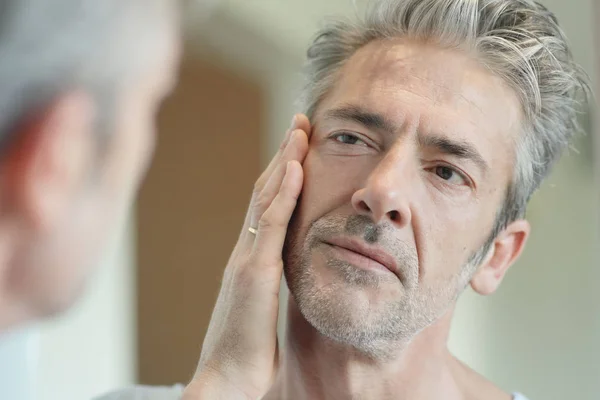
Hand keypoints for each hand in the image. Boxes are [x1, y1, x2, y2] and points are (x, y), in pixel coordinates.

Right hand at [183, 115, 311, 399]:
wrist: (226, 378)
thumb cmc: (246, 351)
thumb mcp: (260, 309)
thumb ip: (268, 285)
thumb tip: (280, 276)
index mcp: (250, 258)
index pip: (266, 206)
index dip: (282, 174)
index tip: (297, 148)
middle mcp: (245, 250)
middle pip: (264, 191)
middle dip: (284, 154)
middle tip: (300, 123)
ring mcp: (247, 257)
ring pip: (267, 197)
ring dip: (285, 160)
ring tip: (301, 129)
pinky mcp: (254, 271)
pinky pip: (272, 223)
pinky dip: (284, 192)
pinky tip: (297, 166)